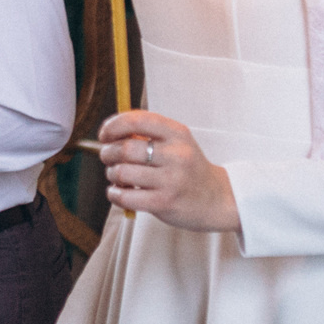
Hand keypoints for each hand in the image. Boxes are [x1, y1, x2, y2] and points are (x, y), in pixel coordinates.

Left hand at [96, 110, 239, 231]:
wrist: (218, 199)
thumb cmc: (189, 169)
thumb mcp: (177, 143)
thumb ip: (149, 134)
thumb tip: (110, 133)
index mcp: (178, 134)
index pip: (137, 120)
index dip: (113, 126)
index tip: (105, 134)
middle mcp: (176, 155)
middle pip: (125, 148)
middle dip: (108, 153)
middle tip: (108, 157)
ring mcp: (171, 180)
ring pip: (122, 173)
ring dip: (112, 174)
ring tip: (117, 176)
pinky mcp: (164, 203)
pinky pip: (125, 197)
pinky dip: (114, 194)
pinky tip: (118, 192)